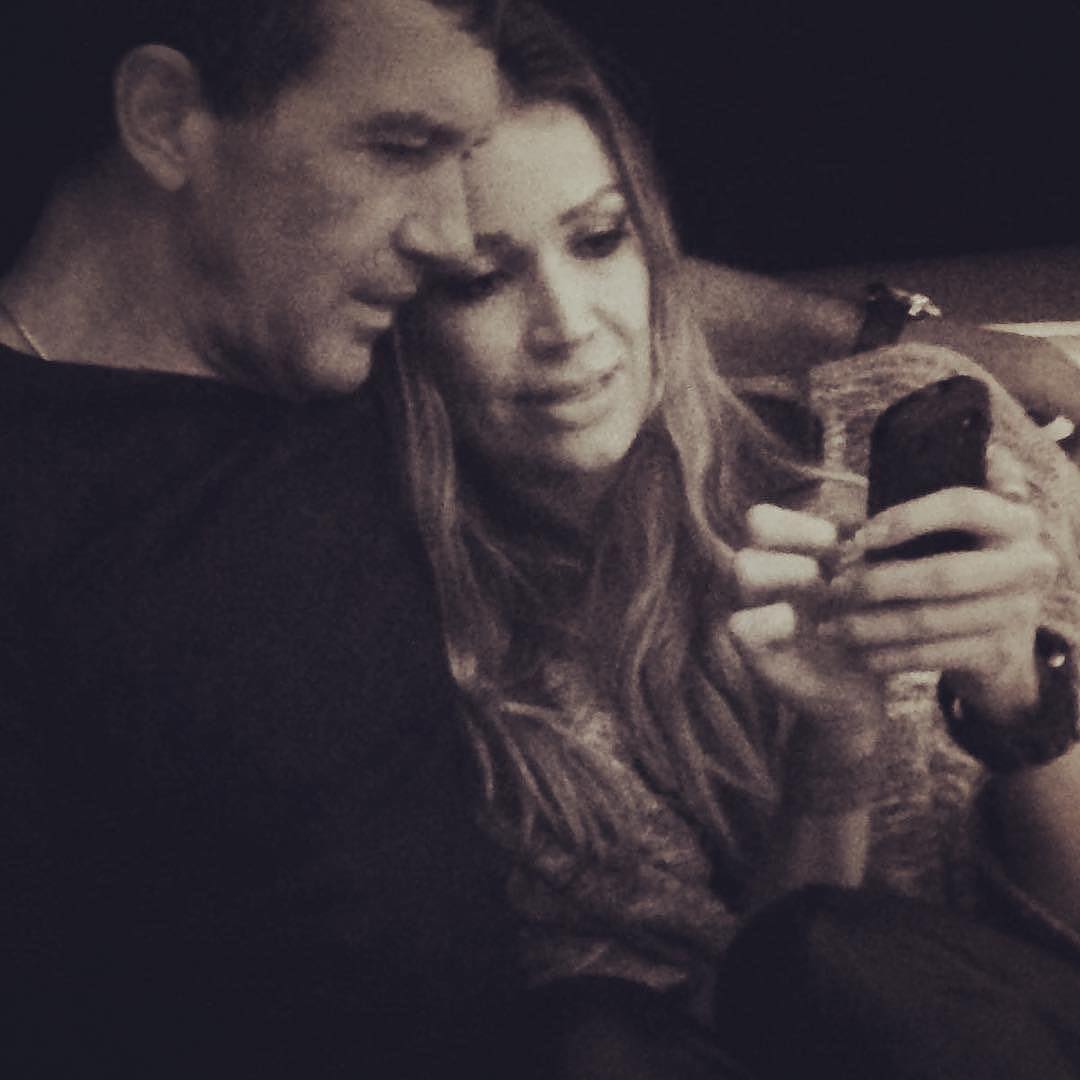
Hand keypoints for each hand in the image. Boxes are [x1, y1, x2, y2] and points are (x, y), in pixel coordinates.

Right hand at [728, 502, 885, 756]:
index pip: (770, 515)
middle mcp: (766, 574)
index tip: (840, 542)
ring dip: (790, 572)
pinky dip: (773, 620)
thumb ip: (873, 548)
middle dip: (799, 538)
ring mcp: (754, 607)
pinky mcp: (753, 649)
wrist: (863, 692)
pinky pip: (740, 623)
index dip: (802, 521)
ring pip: (744, 565)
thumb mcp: (877, 583)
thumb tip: (887, 513)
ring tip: (824, 593)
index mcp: (790, 553)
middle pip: (756, 524)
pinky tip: (807, 628)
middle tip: (832, 567)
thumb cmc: (870, 627)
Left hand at [822, 446, 1057, 719]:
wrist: (1003, 647)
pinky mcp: (1000, 654)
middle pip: (943, 573)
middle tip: (834, 587)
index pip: (964, 504)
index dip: (908, 518)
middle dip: (878, 582)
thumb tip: (877, 485)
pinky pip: (931, 656)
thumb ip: (928, 504)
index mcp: (1015, 519)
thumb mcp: (953, 530)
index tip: (860, 536)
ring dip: (870, 624)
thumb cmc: (960, 568)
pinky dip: (887, 656)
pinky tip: (855, 653)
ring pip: (929, 619)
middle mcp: (1029, 563)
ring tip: (829, 626)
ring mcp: (1018, 612)